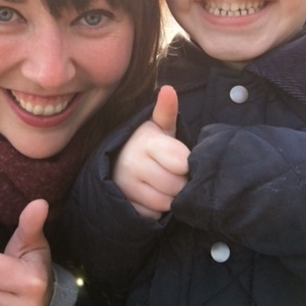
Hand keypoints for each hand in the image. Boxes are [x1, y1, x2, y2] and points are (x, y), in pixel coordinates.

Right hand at [113, 85, 189, 219]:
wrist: (118, 162)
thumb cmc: (150, 144)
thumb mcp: (159, 126)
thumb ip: (167, 110)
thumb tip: (168, 89)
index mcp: (145, 141)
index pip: (181, 161)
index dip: (187, 164)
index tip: (182, 160)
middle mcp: (132, 163)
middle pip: (176, 186)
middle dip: (181, 183)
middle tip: (174, 174)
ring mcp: (125, 186)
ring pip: (166, 203)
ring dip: (171, 198)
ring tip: (163, 184)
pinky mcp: (124, 205)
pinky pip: (153, 216)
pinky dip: (156, 210)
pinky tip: (151, 195)